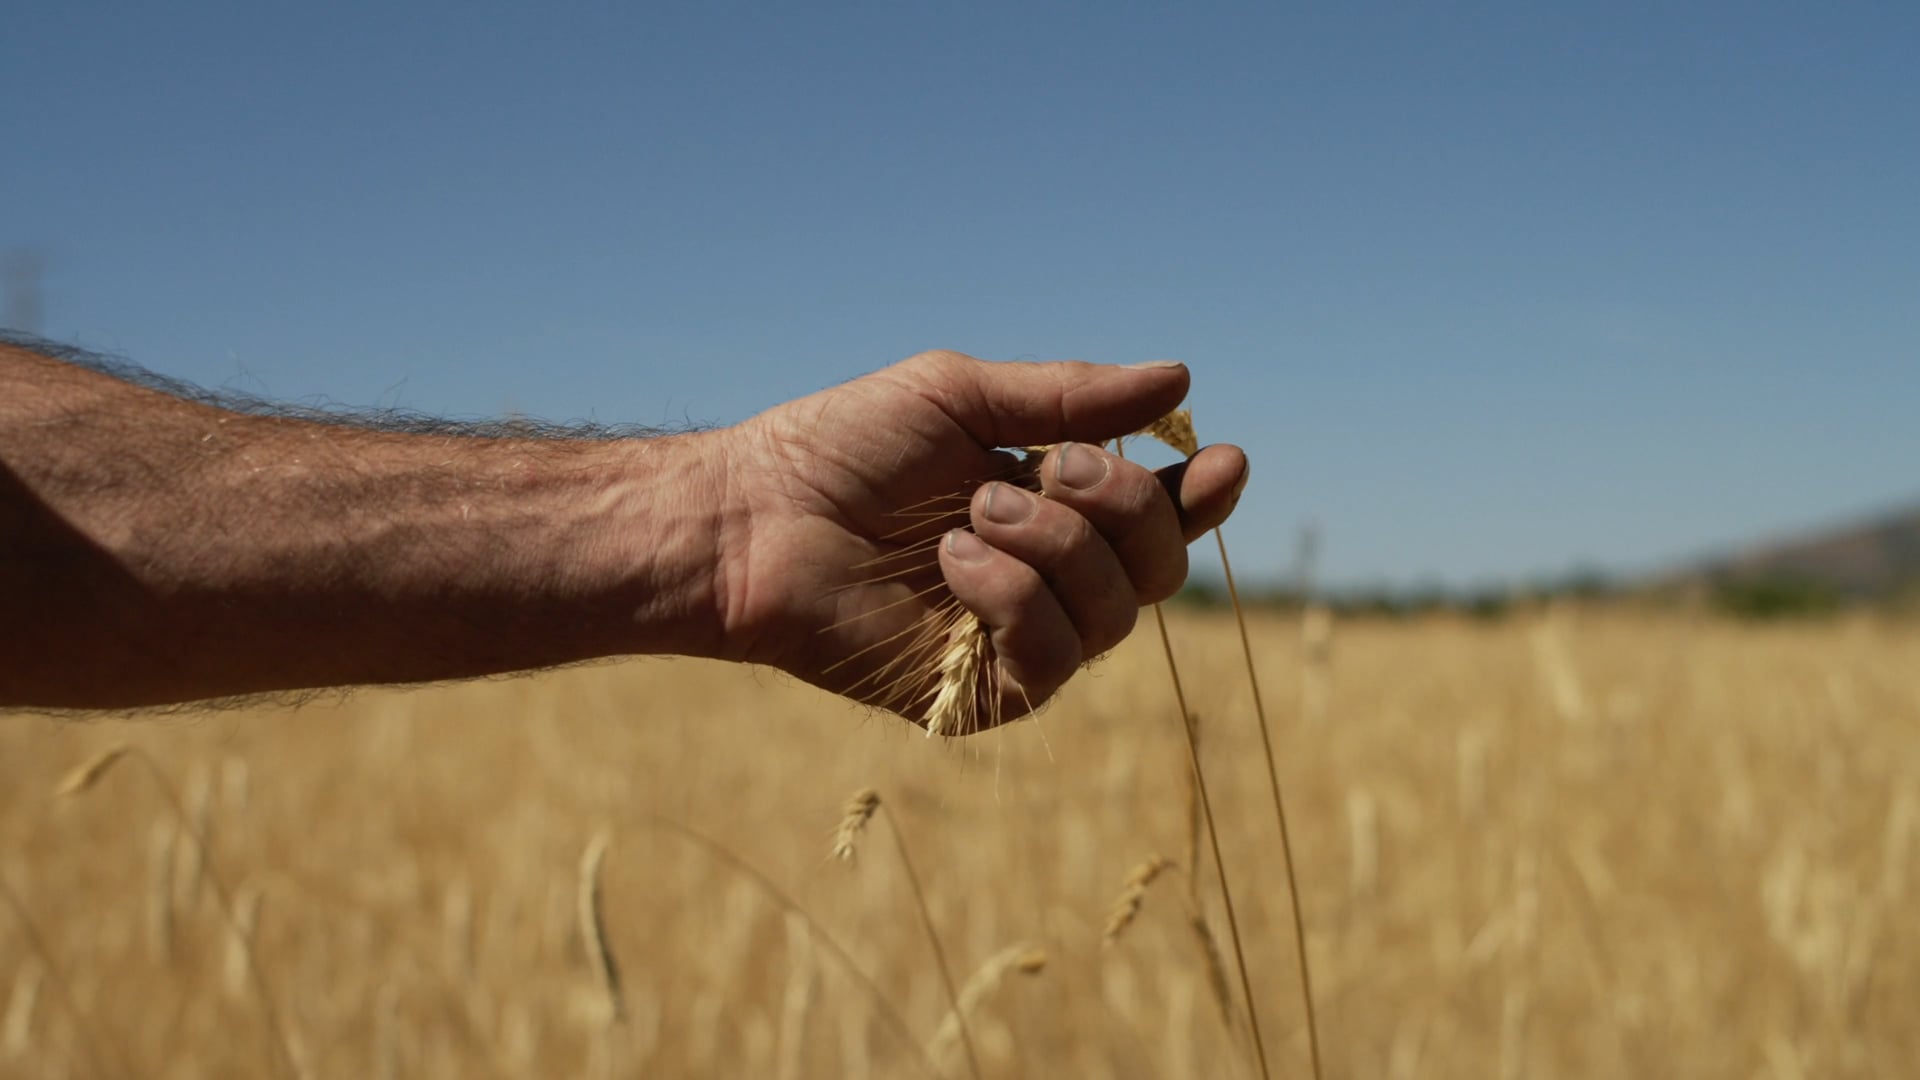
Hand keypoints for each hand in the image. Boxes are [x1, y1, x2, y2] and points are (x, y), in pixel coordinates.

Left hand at [711, 350, 1248, 729]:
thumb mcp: (960, 397)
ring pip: (1116, 614)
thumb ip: (1069, 397)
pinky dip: (1015, 597)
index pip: (1155, 518)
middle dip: (1123, 505)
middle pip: (1158, 566)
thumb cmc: (840, 450)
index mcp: (1048, 512)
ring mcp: (1015, 642)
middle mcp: (1045, 581)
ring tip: (969, 514)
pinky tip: (953, 564)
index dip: (1200, 497)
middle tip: (1054, 467)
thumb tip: (1180, 379)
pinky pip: (1054, 659)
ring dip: (1054, 545)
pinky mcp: (979, 698)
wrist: (752, 516)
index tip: (1223, 460)